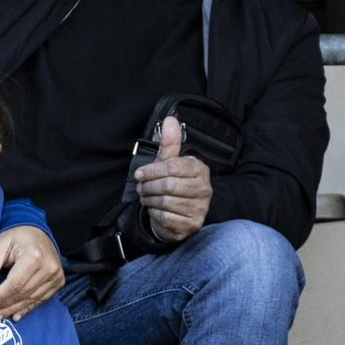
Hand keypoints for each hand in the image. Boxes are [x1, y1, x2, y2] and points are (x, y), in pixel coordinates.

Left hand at [0, 224, 63, 321]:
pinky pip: (41, 299)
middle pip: (22, 294)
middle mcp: (48, 267)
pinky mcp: (58, 281)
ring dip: (13, 310)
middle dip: (3, 306)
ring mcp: (56, 276)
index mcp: (34, 256)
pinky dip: (27, 308)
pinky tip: (15, 315)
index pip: (14, 284)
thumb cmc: (16, 236)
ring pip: (31, 299)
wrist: (37, 231)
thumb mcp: (0, 244)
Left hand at [135, 116, 212, 242]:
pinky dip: (154, 213)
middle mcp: (204, 188)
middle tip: (141, 188)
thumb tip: (170, 119)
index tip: (140, 174)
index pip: (172, 167)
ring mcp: (200, 208)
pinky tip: (155, 210)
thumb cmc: (172, 185)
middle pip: (167, 185)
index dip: (151, 170)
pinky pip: (165, 217)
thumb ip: (169, 143)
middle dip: (148, 187)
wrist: (178, 214)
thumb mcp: (169, 163)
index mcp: (199, 169)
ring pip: (165, 202)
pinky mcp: (192, 224)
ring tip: (147, 197)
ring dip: (149, 200)